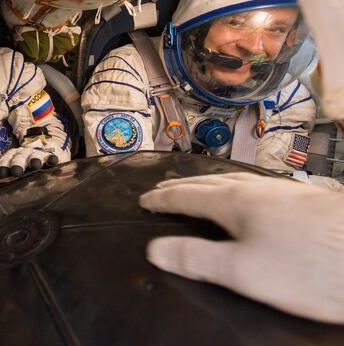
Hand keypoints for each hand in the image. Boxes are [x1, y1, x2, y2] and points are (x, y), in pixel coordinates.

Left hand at [0, 147, 58, 177]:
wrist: (40, 152)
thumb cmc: (22, 169)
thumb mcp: (12, 172)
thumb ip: (4, 178)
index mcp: (11, 158)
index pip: (5, 161)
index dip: (3, 166)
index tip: (2, 173)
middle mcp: (23, 155)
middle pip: (19, 159)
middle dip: (17, 164)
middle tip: (16, 171)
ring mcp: (37, 155)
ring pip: (34, 157)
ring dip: (34, 160)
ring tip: (35, 164)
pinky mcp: (50, 157)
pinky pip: (51, 157)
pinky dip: (52, 159)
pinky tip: (53, 161)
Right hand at [139, 172, 343, 323]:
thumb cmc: (309, 267)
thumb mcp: (243, 271)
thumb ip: (196, 259)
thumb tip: (154, 249)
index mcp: (235, 202)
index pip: (188, 197)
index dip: (164, 200)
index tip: (144, 200)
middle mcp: (257, 190)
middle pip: (210, 183)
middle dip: (182, 187)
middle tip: (161, 190)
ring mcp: (285, 194)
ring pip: (235, 182)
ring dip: (209, 184)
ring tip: (198, 188)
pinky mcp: (307, 204)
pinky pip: (256, 188)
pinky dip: (235, 190)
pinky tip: (250, 199)